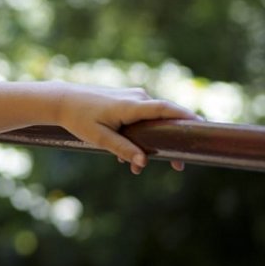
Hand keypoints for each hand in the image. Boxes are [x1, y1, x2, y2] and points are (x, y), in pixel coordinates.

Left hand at [54, 85, 195, 174]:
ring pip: (153, 121)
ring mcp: (133, 96)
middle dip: (172, 142)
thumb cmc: (79, 119)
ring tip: (140, 169)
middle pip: (165, 118)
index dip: (186, 116)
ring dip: (151, 142)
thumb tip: (143, 163)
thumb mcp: (99, 138)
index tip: (203, 126)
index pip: (166, 109)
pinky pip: (142, 118)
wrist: (62, 100)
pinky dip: (141, 135)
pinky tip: (126, 155)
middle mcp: (137, 97)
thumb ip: (122, 149)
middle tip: (179, 166)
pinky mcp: (127, 99)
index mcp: (131, 105)